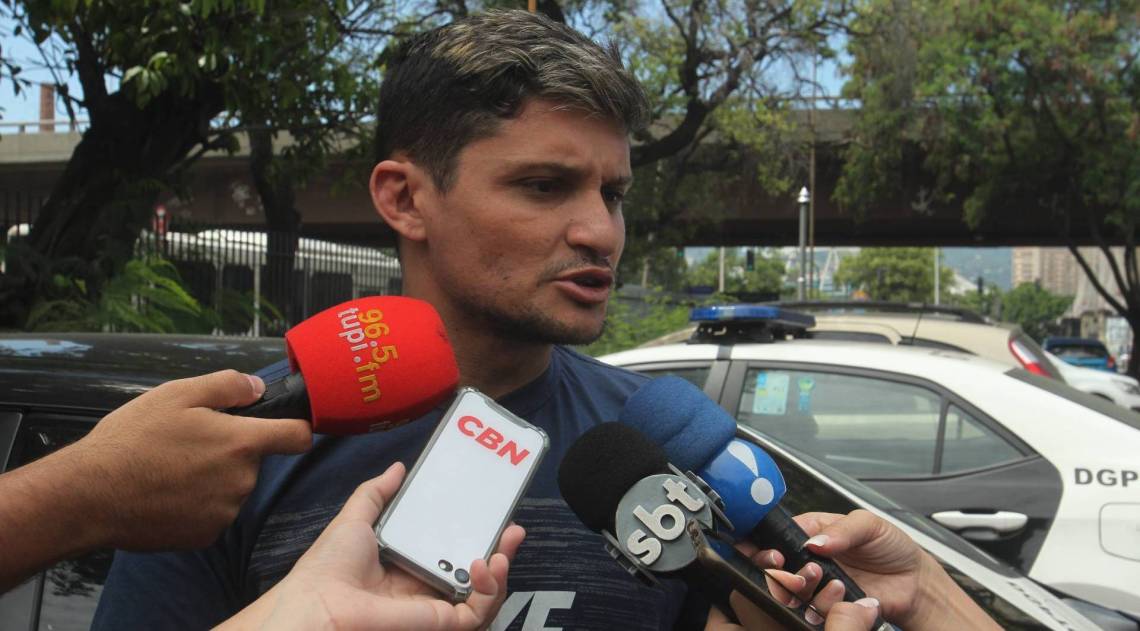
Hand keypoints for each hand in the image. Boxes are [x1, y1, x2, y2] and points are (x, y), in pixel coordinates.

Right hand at [70, 370, 311, 549]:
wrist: (89, 496)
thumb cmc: (132, 440)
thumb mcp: (177, 394)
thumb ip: (227, 386)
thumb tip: (258, 387)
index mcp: (242, 443)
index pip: (298, 436)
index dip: (298, 427)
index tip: (288, 425)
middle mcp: (242, 481)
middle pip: (254, 460)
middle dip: (232, 449)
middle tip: (191, 441)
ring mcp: (225, 512)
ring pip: (232, 486)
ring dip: (214, 477)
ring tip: (171, 467)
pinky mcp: (206, 535)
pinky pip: (214, 512)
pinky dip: (198, 503)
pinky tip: (166, 493)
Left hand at [219, 462, 525, 630]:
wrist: (319, 601)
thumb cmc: (328, 567)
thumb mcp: (357, 517)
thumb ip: (378, 493)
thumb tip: (397, 468)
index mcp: (409, 566)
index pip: (454, 551)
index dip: (477, 534)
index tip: (492, 513)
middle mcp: (426, 589)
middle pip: (476, 573)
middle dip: (502, 551)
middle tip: (512, 528)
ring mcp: (435, 607)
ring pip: (485, 594)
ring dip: (502, 569)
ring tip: (504, 545)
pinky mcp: (440, 622)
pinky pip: (478, 612)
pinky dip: (490, 589)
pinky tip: (485, 564)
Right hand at [730, 510, 997, 630]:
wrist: (914, 582)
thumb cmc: (892, 547)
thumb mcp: (870, 524)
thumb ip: (843, 529)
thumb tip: (815, 540)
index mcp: (812, 530)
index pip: (777, 534)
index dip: (771, 545)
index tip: (777, 554)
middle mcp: (809, 558)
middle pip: (775, 567)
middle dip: (783, 573)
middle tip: (807, 571)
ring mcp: (816, 583)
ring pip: (790, 592)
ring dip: (806, 590)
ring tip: (834, 582)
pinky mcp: (827, 605)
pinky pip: (812, 610)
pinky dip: (823, 606)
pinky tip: (843, 596)